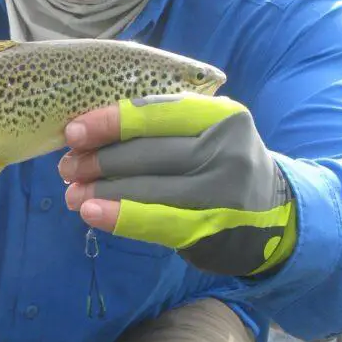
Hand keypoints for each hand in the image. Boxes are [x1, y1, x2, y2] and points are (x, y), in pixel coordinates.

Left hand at [58, 93, 296, 276]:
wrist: (275, 214)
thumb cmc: (221, 164)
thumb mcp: (206, 132)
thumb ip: (160, 127)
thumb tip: (88, 134)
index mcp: (221, 115)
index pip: (156, 113)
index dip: (110, 121)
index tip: (73, 131)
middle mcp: (227, 149)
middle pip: (148, 152)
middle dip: (99, 160)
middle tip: (67, 167)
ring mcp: (223, 192)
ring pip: (149, 188)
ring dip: (102, 191)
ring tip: (72, 194)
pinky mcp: (213, 227)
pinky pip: (157, 221)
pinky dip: (120, 217)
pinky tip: (93, 213)